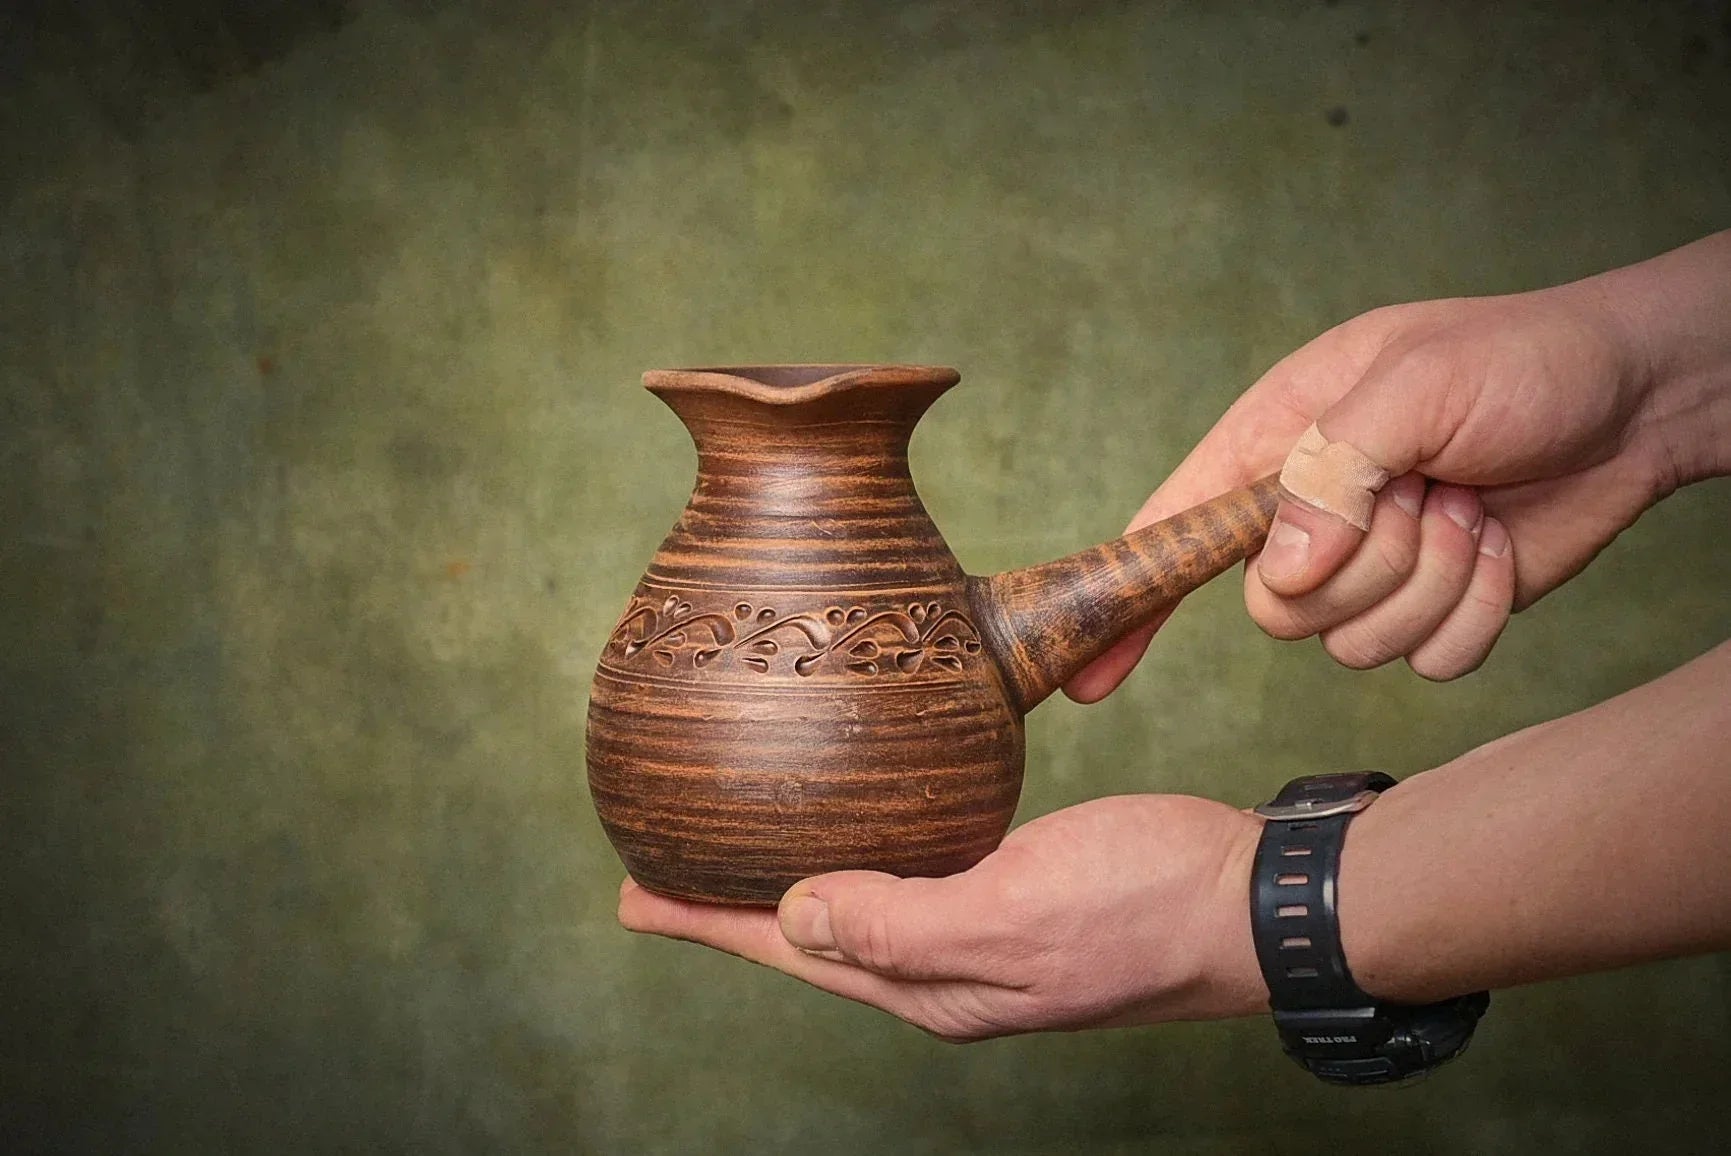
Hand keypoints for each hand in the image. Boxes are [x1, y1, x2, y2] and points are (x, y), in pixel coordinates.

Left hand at [618, 795, 1266, 1040]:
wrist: (1252, 896)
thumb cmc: (1143, 901)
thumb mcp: (1015, 911)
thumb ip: (902, 924)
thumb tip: (796, 921)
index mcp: (936, 986)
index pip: (796, 953)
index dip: (711, 924)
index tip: (633, 899)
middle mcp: (949, 973)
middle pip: (813, 940)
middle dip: (732, 912)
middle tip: (656, 879)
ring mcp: (984, 939)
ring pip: (858, 913)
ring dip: (790, 890)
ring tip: (734, 860)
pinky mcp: (1016, 896)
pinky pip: (910, 884)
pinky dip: (860, 864)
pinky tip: (852, 837)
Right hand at [1068, 279, 1683, 698]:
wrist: (1645, 396)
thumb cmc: (1524, 360)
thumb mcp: (1415, 387)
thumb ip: (1330, 477)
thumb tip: (1278, 577)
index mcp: (1277, 440)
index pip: (1174, 528)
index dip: (1130, 598)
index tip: (1085, 672)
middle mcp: (1313, 511)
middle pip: (1275, 609)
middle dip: (1361, 568)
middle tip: (1423, 495)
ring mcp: (1375, 569)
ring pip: (1353, 644)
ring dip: (1432, 581)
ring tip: (1471, 506)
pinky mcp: (1435, 610)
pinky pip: (1427, 663)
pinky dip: (1476, 614)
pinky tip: (1500, 549)